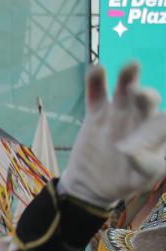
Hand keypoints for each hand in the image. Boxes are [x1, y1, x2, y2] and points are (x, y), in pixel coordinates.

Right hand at [60, 62, 165, 206]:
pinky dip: (96, 81)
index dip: (165, 121)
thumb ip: (146, 167)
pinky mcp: (96, 114)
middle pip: (147, 101)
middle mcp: (140, 118)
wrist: (91, 184)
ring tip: (131, 66)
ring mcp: (118, 114)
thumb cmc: (124, 181)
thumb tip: (132, 152)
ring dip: (128, 77)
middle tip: (139, 94)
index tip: (161, 119)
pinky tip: (96, 69)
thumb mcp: (139, 179)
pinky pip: (97, 94)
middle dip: (146, 95)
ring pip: (125, 91)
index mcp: (157, 134)